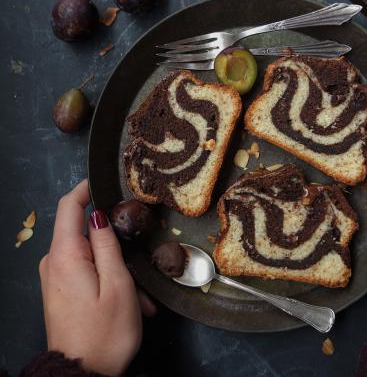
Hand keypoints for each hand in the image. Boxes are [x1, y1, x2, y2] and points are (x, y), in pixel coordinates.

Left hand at [39, 180, 155, 375]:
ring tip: (141, 298)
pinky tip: (131, 304)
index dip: (86, 188)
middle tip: (141, 262)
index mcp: (65, 256)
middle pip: (85, 233)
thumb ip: (108, 245)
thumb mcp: (117, 284)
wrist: (82, 375)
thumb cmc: (104, 333)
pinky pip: (88, 273)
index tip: (105, 181)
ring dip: (119, 270)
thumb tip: (100, 215)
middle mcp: (54, 263)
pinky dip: (111, 282)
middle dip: (117, 245)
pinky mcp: (62, 290)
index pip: (69, 206)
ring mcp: (56, 277)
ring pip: (92, 256)